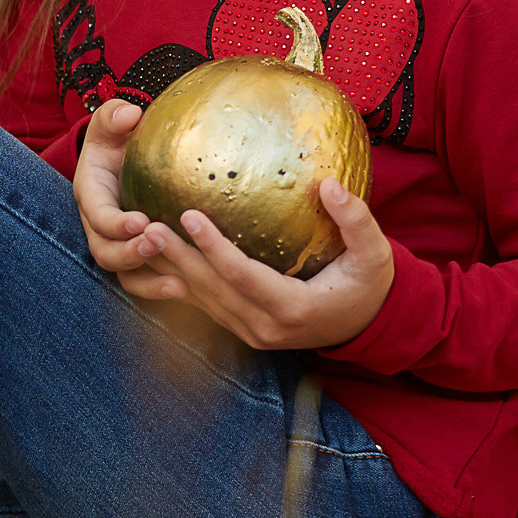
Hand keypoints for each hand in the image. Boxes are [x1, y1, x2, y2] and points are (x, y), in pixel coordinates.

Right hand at [74, 101, 162, 274]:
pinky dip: (161, 289)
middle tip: (159, 243)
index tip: (141, 220)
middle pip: (106, 252)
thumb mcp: (112, 120)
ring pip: (124, 273)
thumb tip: (129, 115)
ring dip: (148, 281)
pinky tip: (189, 292)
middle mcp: (100, 225)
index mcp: (91, 194)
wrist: (125, 157)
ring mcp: (118, 244)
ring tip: (179, 283)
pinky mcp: (138, 256)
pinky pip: (144, 280)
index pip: (97, 216)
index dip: (116, 223)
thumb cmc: (119, 136)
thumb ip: (114, 115)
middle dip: (131, 253)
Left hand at [132, 177, 396, 351]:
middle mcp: (266, 327)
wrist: (369, 324)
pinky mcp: (243, 329)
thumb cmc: (370, 284)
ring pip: (202, 300)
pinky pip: (205, 305)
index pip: (243, 276)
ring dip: (171, 268)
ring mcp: (251, 332)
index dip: (214, 248)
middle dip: (177, 257)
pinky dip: (180, 280)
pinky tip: (158, 254)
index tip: (189, 215)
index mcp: (294, 308)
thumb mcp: (376, 253)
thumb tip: (329, 185)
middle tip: (146, 224)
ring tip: (141, 234)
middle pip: (212, 290)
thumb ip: (356, 220)